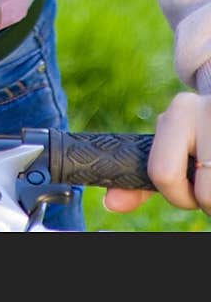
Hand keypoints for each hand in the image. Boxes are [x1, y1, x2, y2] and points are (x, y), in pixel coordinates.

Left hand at [104, 91, 210, 217]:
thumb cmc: (199, 136)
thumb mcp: (171, 147)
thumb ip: (142, 178)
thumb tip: (111, 203)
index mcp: (179, 111)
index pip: (163, 174)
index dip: (179, 195)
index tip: (191, 188)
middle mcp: (207, 110)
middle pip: (206, 195)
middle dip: (208, 200)